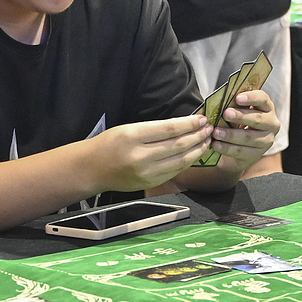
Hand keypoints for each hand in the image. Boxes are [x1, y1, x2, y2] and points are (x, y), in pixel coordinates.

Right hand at [96, 115, 211, 192]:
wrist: (92, 169)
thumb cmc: (109, 144)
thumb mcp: (128, 129)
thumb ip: (154, 129)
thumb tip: (183, 125)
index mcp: (133, 137)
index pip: (169, 129)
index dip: (189, 123)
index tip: (202, 118)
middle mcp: (140, 157)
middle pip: (178, 145)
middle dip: (198, 136)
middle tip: (209, 128)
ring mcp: (146, 173)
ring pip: (181, 160)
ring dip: (198, 149)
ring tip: (207, 140)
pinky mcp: (150, 183)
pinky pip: (175, 171)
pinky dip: (188, 161)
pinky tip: (196, 153)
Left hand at [207, 89, 280, 170]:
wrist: (238, 146)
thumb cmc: (237, 122)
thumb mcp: (237, 111)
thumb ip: (233, 106)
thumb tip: (220, 102)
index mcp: (267, 107)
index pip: (263, 99)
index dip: (251, 98)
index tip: (238, 98)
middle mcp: (271, 124)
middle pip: (257, 119)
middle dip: (240, 116)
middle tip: (226, 114)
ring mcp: (266, 141)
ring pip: (249, 137)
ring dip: (231, 134)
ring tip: (216, 132)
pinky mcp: (257, 155)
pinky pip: (242, 151)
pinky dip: (227, 148)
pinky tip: (216, 144)